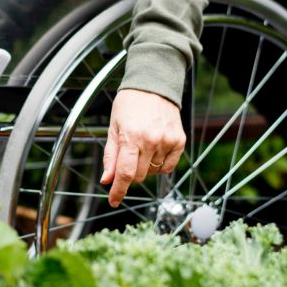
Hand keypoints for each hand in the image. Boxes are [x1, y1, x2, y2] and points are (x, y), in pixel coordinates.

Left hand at [100, 89, 185, 207]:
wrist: (154, 85)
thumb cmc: (130, 104)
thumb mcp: (113, 127)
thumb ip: (110, 155)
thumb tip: (107, 180)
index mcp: (131, 137)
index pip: (125, 174)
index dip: (118, 191)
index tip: (114, 200)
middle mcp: (151, 141)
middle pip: (138, 176)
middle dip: (129, 173)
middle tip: (128, 155)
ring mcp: (167, 141)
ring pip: (152, 172)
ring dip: (144, 166)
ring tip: (142, 145)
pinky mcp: (179, 141)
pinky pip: (168, 167)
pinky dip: (159, 164)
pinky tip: (155, 149)